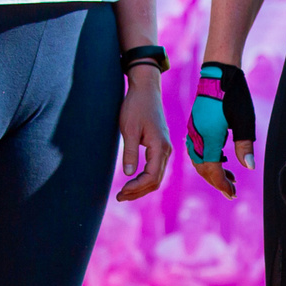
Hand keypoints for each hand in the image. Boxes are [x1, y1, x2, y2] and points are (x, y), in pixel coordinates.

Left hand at [116, 68, 168, 200]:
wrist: (146, 89)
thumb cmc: (136, 106)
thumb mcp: (129, 129)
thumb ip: (129, 152)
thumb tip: (128, 174)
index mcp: (160, 147)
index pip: (151, 177)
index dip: (136, 188)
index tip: (120, 192)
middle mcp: (166, 149)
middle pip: (156, 180)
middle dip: (138, 191)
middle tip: (119, 197)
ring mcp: (165, 148)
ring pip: (156, 176)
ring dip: (141, 187)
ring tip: (124, 193)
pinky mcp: (160, 145)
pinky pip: (155, 168)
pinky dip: (145, 178)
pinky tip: (133, 180)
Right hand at [185, 61, 255, 196]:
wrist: (217, 74)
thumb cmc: (233, 95)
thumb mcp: (244, 120)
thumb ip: (244, 145)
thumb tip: (248, 168)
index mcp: (208, 137)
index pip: (212, 169)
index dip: (222, 184)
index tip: (232, 194)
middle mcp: (196, 137)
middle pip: (203, 168)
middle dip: (217, 182)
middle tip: (231, 193)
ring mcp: (193, 132)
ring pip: (199, 160)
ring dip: (213, 172)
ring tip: (229, 179)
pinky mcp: (194, 127)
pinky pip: (197, 150)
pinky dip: (208, 160)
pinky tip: (221, 161)